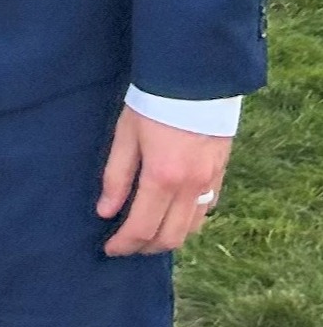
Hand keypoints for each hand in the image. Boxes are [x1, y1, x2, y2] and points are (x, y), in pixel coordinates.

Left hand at [97, 103, 231, 255]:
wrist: (195, 77)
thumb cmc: (153, 102)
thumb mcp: (125, 135)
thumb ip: (115, 177)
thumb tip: (105, 213)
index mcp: (162, 178)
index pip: (141, 228)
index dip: (123, 245)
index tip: (109, 249)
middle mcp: (190, 187)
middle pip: (169, 238)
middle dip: (144, 248)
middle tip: (125, 245)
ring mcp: (209, 181)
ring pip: (191, 230)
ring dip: (168, 238)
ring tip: (147, 233)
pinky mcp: (221, 172)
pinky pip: (207, 210)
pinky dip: (188, 222)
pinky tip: (172, 215)